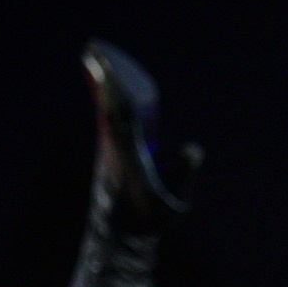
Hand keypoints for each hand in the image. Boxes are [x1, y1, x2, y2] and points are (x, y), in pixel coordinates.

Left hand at [81, 39, 202, 227]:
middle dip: (102, 77)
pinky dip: (107, 97)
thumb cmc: (149, 221)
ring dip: (103, 84)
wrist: (118, 239)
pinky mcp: (109, 152)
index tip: (104, 65)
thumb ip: (184, 174)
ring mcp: (109, 149)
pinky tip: (106, 85)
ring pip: (105, 109)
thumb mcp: (174, 203)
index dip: (114, 88)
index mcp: (127, 156)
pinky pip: (108, 117)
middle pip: (108, 104)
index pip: (120, 115)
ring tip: (98, 59)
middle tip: (94, 48)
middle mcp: (113, 148)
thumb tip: (193, 149)